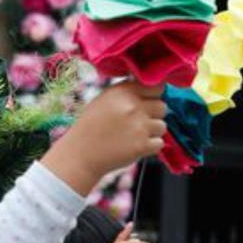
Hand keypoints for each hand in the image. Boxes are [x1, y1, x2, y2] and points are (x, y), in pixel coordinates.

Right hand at [42, 81, 166, 194]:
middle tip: (138, 122)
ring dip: (152, 132)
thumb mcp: (105, 99)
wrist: (80, 155)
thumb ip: (128, 92)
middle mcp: (134, 106)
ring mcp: (139, 126)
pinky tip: (135, 146)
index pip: (157, 87)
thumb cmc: (91, 126)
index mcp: (124, 91)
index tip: (147, 103)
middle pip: (162, 106)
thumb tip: (152, 88)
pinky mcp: (142, 146)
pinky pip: (160, 143)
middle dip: (154, 115)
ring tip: (134, 135)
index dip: (154, 96)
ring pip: (162, 126)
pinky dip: (151, 147)